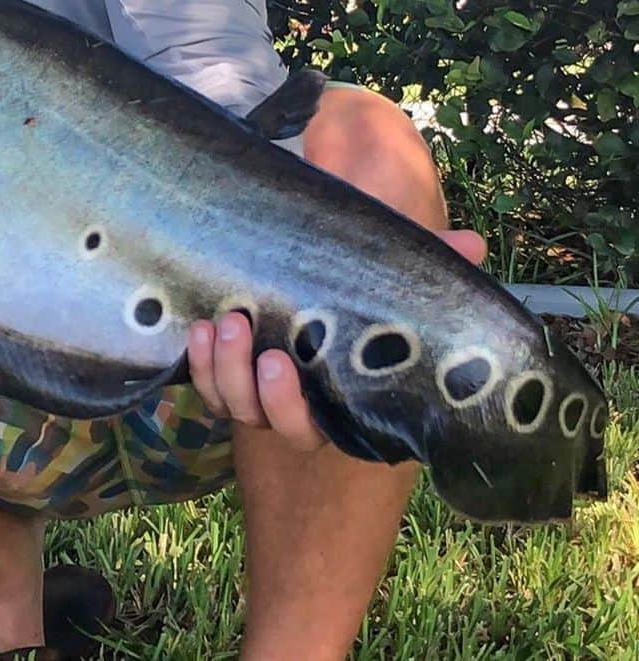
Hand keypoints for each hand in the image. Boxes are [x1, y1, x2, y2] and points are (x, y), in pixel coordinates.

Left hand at [187, 228, 487, 449]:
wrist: (310, 289)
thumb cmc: (355, 299)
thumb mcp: (387, 285)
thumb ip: (425, 270)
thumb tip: (474, 245)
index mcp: (333, 401)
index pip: (312, 427)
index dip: (290, 407)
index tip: (280, 363)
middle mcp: (293, 408)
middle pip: (265, 419)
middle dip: (251, 385)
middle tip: (244, 332)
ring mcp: (255, 394)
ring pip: (231, 403)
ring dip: (221, 366)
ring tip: (221, 322)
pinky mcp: (226, 377)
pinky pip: (207, 385)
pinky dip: (198, 362)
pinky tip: (197, 328)